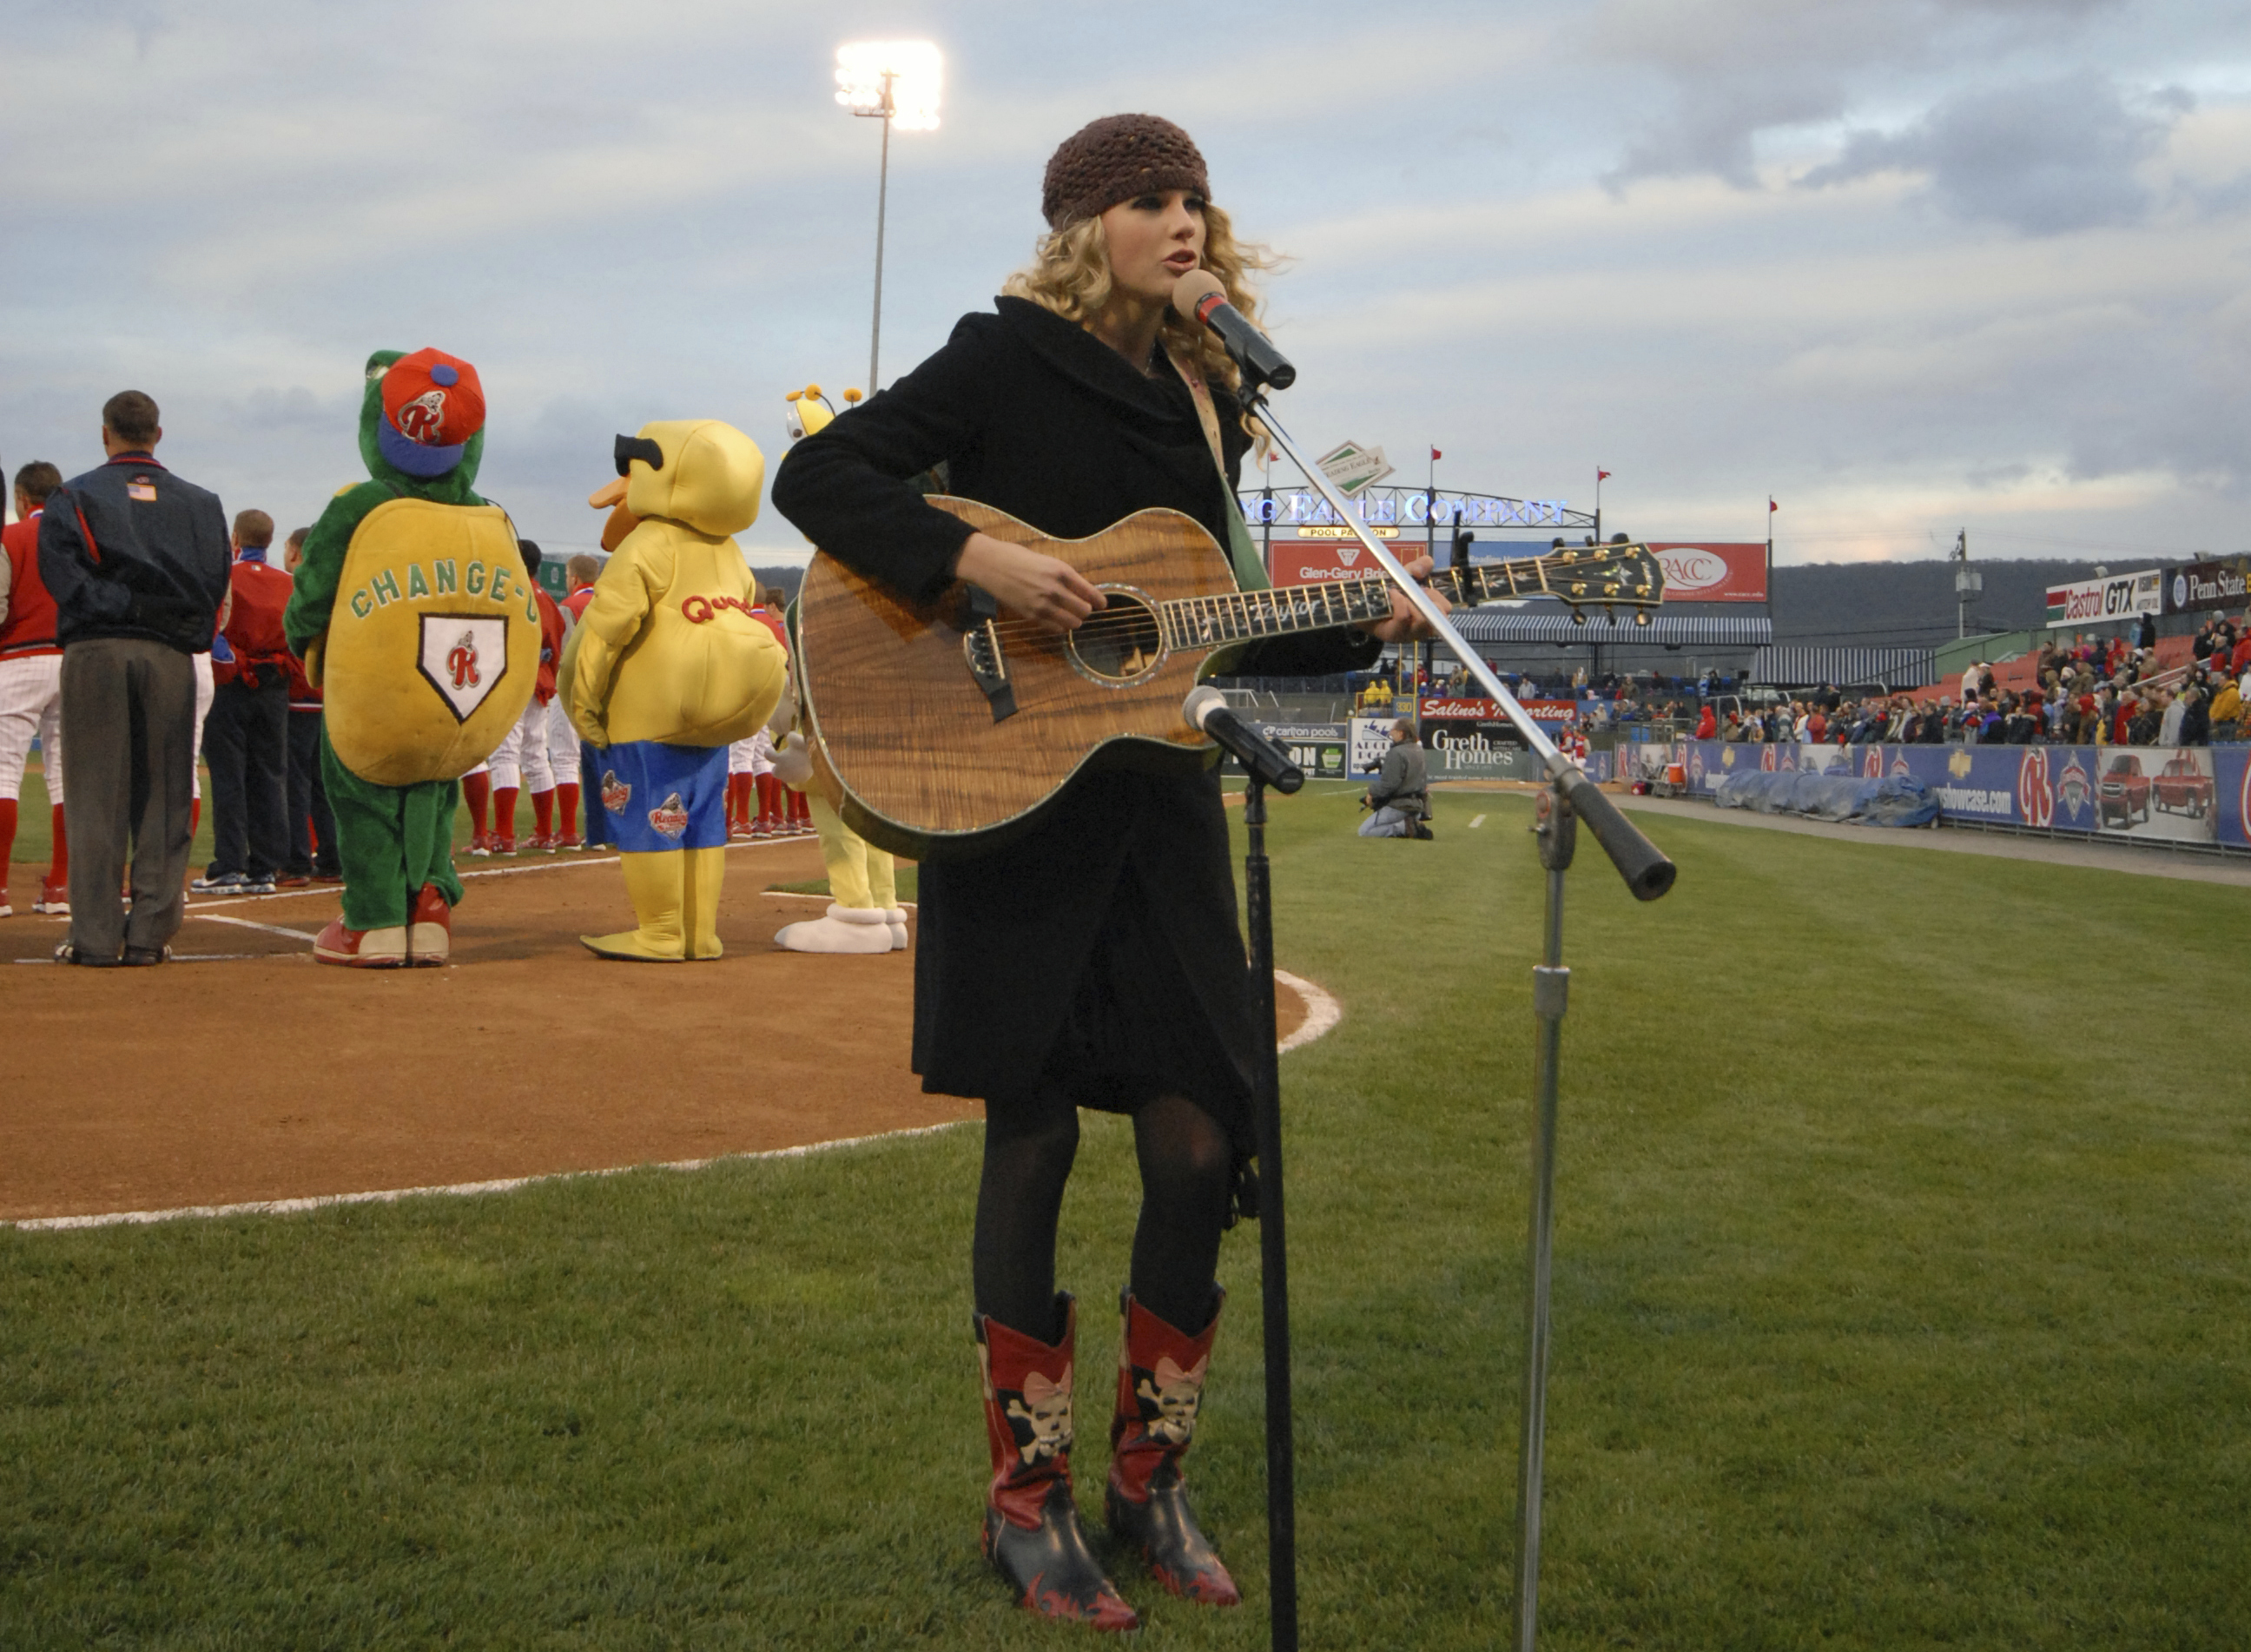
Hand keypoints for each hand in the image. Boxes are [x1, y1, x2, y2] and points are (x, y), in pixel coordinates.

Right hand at [953, 532, 1105, 631]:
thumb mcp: (1048, 561)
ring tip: (1069, 615)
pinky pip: (1056, 629)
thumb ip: (1065, 577)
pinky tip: (1056, 619)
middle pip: (1084, 611)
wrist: (992, 565)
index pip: (1090, 593)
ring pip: (1073, 623)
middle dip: (1085, 610)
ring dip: (1074, 620)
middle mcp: (1055, 589)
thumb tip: (1083, 592)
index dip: (1099, 601)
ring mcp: (1043, 604)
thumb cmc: (1019, 558)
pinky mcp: (1031, 616)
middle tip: (1081, 608)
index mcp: (1061, 571)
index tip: (1102, 604)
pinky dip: (1060, 626)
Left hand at [1358, 553, 1448, 644]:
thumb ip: (1418, 567)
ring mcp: (1408, 634)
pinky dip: (1400, 602)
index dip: (1438, 598)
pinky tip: (1392, 594)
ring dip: (1412, 602)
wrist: (1361, 605)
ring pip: (1421, 620)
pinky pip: (1403, 618)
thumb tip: (1427, 563)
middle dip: (1428, 602)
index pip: (1446, 610)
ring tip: (1399, 593)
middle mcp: (1422, 627)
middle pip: (1438, 619)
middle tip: (1415, 592)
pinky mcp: (1393, 635)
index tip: (1425, 589)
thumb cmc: (1386, 593)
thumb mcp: (1404, 576)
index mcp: (1429, 613)